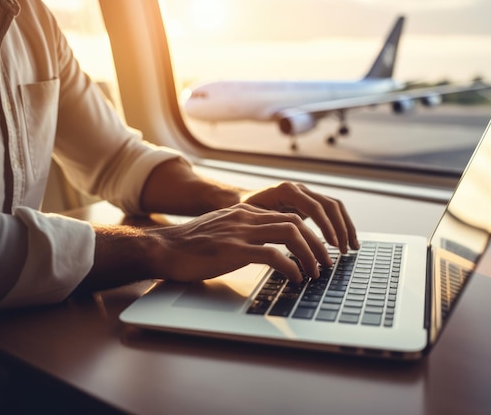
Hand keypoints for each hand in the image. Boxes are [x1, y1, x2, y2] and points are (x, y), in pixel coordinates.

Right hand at [85, 203, 335, 291]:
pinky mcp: (233, 250)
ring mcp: (240, 232)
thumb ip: (244, 235)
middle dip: (318, 243)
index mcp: (245, 213)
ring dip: (310, 254)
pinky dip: (290, 266)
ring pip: (290, 234)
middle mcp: (246, 218)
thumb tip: (267, 252)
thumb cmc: (190, 247)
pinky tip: (296, 279)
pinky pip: (272, 255)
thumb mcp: (222, 233)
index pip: (288, 216)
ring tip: (317, 272)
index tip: (320, 251)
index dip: (309, 234)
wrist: (163, 248)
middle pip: (296, 223)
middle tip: (328, 263)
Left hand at [241, 182, 358, 252]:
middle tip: (343, 250)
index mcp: (286, 190)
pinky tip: (346, 241)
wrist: (239, 200)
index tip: (332, 244)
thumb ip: (270, 226)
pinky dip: (341, 225)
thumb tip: (285, 245)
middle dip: (340, 228)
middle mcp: (299, 189)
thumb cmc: (243, 212)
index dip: (325, 226)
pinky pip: (331, 211)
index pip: (314, 206)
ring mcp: (306, 194)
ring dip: (346, 227)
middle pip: (329, 205)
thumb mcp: (252, 219)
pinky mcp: (310, 202)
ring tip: (351, 247)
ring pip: (334, 206)